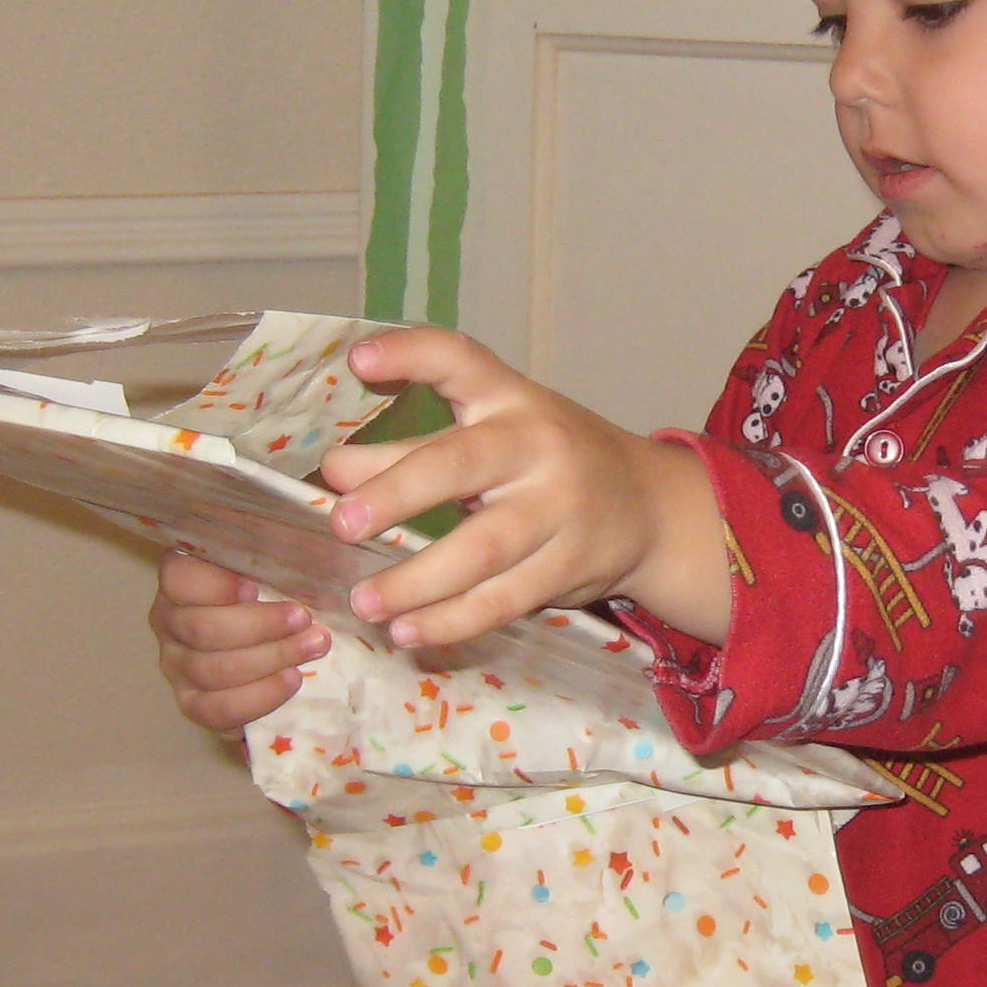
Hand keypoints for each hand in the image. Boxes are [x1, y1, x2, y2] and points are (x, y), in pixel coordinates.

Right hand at [149, 549, 330, 733]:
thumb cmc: (276, 593)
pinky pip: (218, 709)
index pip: (179, 577)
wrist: (275, 648)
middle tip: (304, 618)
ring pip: (213, 670)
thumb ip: (279, 551)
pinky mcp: (192, 704)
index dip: (214, 584)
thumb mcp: (275, 565)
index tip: (255, 585)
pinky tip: (291, 679)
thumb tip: (321, 528)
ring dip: (270, 658)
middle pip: (202, 628)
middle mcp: (169, 620)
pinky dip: (259, 696)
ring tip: (313, 646)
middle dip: (261, 626)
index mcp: (182, 578)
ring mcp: (176, 665)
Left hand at [320, 327, 728, 647]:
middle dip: (400, 491)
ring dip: (418, 581)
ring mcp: (559, 507)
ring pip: (483, 548)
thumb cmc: (548, 462)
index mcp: (509, 399)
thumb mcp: (488, 439)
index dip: (411, 355)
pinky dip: (452, 621)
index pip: (461, 361)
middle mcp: (536, 444)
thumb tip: (334, 471)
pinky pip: (504, 599)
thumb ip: (407, 452)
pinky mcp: (570, 565)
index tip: (359, 362)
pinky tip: (408, 631)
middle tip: (343, 522)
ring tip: (364, 601)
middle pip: (463, 463)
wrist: (652, 507)